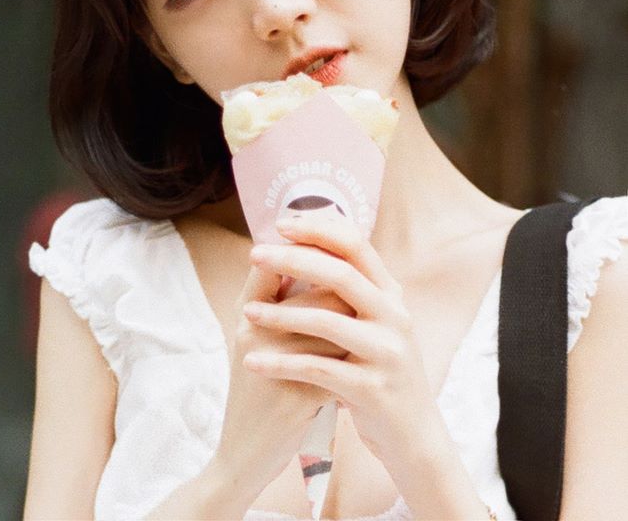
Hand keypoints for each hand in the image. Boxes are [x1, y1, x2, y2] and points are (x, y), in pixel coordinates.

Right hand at [212, 254, 353, 505]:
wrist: (244, 455)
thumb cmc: (260, 387)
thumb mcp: (258, 339)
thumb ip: (280, 301)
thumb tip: (321, 258)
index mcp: (245, 314)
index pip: (271, 263)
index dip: (304, 251)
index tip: (332, 251)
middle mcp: (254, 332)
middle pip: (316, 293)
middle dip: (344, 295)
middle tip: (362, 295)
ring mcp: (274, 364)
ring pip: (333, 327)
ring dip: (354, 329)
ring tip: (365, 330)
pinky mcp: (296, 398)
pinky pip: (338, 367)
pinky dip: (353, 365)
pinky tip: (362, 367)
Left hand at [242, 215, 435, 472]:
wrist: (412, 434)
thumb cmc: (379, 369)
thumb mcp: (374, 322)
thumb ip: (350, 288)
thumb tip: (305, 244)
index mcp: (391, 293)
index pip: (356, 244)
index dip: (318, 229)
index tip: (281, 224)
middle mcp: (395, 316)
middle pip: (340, 274)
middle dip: (293, 259)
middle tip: (255, 253)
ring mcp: (387, 352)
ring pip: (327, 321)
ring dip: (281, 314)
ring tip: (246, 314)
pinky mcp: (372, 389)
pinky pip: (318, 369)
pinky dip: (281, 364)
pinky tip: (253, 362)